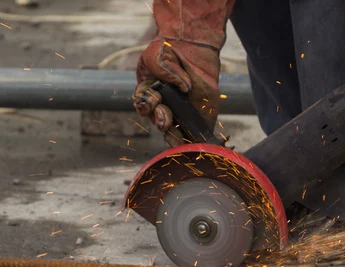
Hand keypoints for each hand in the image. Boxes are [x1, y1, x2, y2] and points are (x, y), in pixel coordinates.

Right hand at [132, 0, 234, 146]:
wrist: (192, 45)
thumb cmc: (169, 50)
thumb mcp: (156, 56)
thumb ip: (162, 70)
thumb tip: (182, 87)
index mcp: (149, 96)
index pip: (144, 108)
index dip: (146, 107)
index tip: (152, 101)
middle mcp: (164, 107)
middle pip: (159, 121)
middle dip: (160, 120)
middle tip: (165, 118)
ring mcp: (181, 113)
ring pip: (174, 132)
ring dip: (172, 135)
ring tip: (174, 134)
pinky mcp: (199, 117)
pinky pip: (195, 133)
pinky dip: (193, 140)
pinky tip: (192, 143)